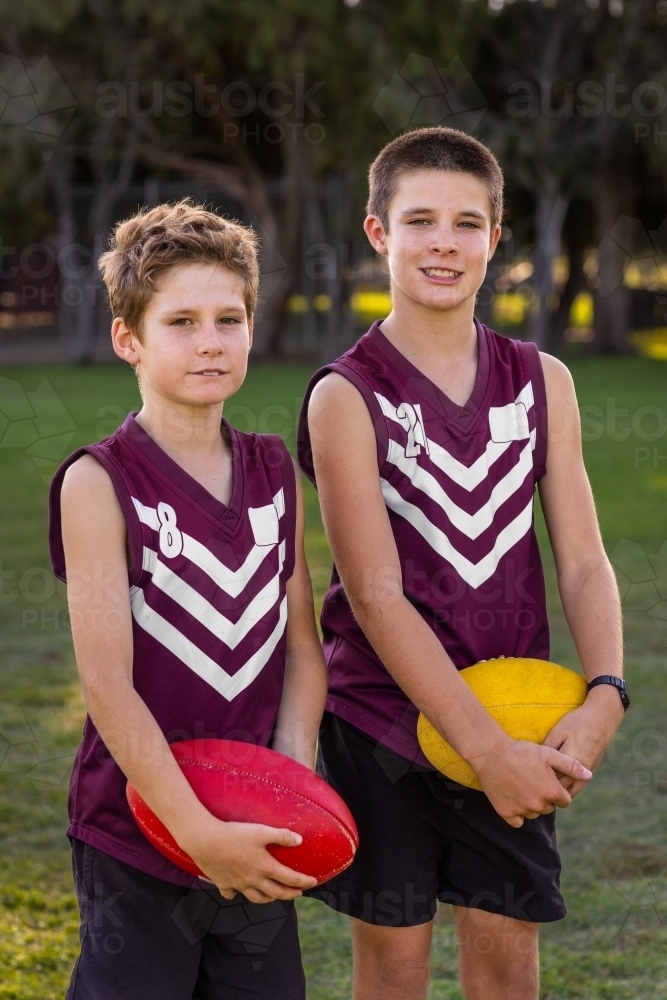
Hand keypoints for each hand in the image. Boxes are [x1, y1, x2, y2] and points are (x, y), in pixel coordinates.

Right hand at [177, 813, 317, 903]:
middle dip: (290, 894)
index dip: (303, 881)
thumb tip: (300, 840)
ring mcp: (237, 884)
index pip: (289, 878)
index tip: (313, 882)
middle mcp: (253, 880)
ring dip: (268, 899)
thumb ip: (281, 836)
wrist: (205, 841)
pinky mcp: (222, 883)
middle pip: (276, 893)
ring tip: (274, 896)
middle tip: (299, 894)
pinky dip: (237, 894)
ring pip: (256, 898)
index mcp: (264, 867)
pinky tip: (238, 892)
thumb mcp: (261, 831)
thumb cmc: (234, 834)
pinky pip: (231, 894)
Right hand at [472, 737, 592, 827]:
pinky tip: (513, 798)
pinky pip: (518, 821)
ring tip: (521, 785)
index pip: (564, 801)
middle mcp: (538, 805)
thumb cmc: (521, 751)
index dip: (557, 790)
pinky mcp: (506, 813)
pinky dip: (517, 813)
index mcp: (551, 792)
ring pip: (533, 814)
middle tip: (532, 780)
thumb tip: (589, 775)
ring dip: (531, 804)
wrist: (490, 754)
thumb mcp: (549, 754)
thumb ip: (571, 766)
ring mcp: (522, 810)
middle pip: (549, 808)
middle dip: (544, 797)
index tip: (547, 780)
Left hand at [543, 688, 624, 797]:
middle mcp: (581, 772)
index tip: (527, 777)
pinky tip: (558, 781)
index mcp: (570, 762)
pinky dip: (568, 787)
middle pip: (560, 788)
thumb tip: (535, 762)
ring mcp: (588, 773)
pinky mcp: (592, 770)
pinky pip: (578, 786)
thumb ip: (547, 749)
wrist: (602, 718)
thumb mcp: (558, 732)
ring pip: (571, 792)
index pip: (550, 779)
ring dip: (559, 791)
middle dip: (547, 788)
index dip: (537, 779)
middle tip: (532, 785)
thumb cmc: (577, 722)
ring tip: (544, 785)